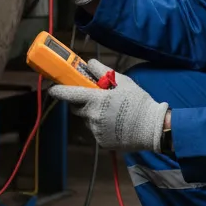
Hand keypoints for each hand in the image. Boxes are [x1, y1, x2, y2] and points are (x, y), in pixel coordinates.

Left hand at [48, 60, 167, 151]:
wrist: (152, 128)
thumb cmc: (138, 102)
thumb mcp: (122, 81)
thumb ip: (103, 72)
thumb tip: (89, 64)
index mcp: (95, 100)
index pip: (68, 94)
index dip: (58, 90)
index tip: (53, 88)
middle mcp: (91, 116)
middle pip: (76, 107)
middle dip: (81, 101)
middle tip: (95, 97)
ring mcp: (95, 131)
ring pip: (87, 119)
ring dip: (93, 114)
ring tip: (112, 112)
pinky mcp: (101, 142)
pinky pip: (96, 131)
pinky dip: (101, 126)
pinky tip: (116, 123)